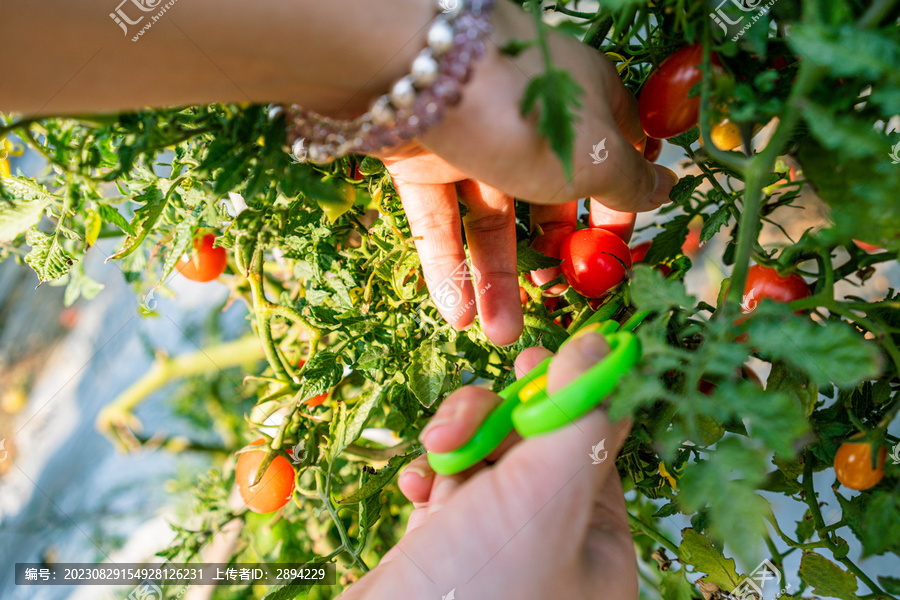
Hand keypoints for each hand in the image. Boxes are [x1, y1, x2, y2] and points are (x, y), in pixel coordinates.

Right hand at [340, 332, 636, 599]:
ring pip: (487, 462)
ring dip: (458, 444)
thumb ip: (576, 415)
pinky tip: (416, 485)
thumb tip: (604, 346)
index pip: (596, 445)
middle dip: (496, 420)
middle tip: (470, 412)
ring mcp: (496, 551)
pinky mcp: (447, 552)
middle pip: (535, 447)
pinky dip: (430, 479)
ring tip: (436, 455)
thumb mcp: (543, 495)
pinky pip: (447, 493)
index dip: (569, 395)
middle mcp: (553, 549)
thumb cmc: (477, 592)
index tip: (537, 356)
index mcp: (598, 545)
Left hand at [376, 0, 676, 345]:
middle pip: (547, 198)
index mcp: (583, 104)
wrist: (419, 75)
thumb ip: (630, 182)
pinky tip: (459, 315)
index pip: (611, 157)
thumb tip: (666, 188)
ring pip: (491, 220)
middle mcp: (528, 121)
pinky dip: (449, 267)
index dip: (616, 210)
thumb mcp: (596, 157)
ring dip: (497, 280)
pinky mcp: (423, 160)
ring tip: (501, 336)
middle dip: (551, 258)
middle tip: (555, 302)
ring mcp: (474, 141)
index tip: (613, 258)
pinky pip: (442, 221)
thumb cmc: (530, 115)